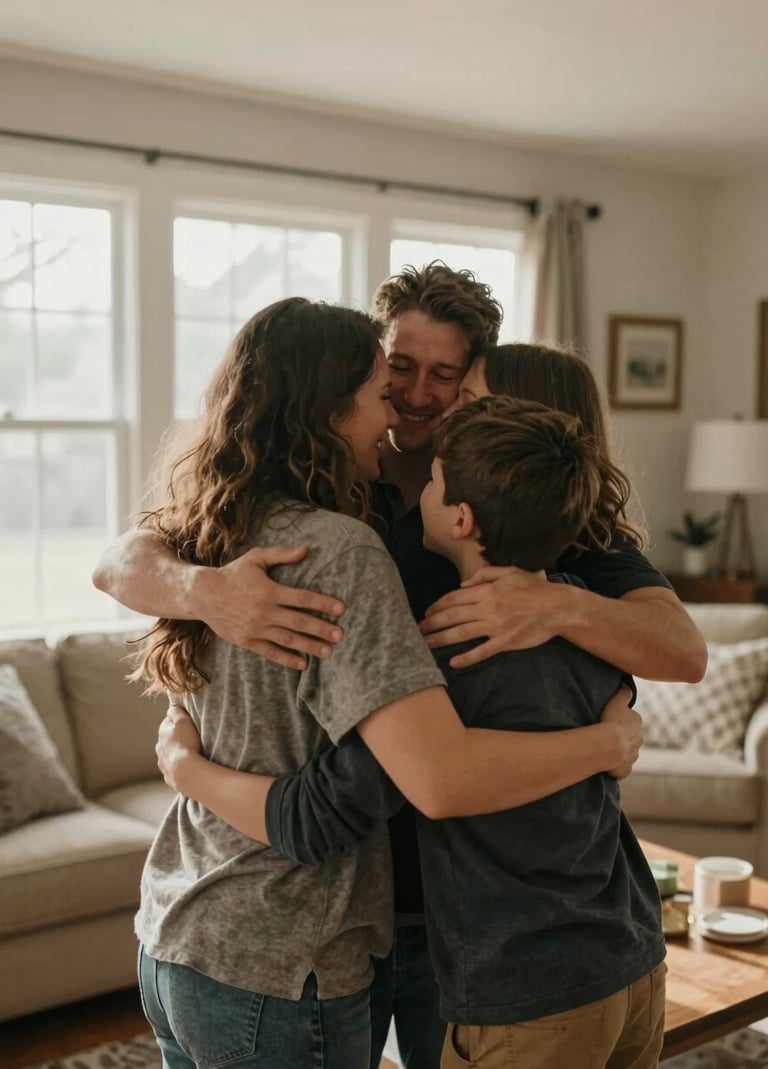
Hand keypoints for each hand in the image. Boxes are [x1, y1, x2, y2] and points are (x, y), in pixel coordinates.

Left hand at [156, 703, 201, 791]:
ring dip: (178, 753)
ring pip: (170, 755)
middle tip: (193, 740)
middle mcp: (159, 748)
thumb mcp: (183, 721)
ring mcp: (163, 763)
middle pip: (170, 739)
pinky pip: (175, 769)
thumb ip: (176, 711)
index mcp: (162, 733)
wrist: (186, 772)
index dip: (181, 722)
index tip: (191, 724)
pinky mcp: (169, 776)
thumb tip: (172, 706)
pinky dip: (180, 767)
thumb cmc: (186, 744)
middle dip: (179, 738)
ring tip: (193, 755)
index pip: (170, 722)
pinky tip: (189, 767)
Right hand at [191, 545, 344, 668]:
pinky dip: (287, 659)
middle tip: (341, 635)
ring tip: (328, 651)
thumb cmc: (233, 574)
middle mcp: (264, 611)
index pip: (303, 598)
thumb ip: (280, 554)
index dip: (323, 604)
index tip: (341, 609)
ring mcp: (256, 628)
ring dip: (309, 646)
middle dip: (322, 629)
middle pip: (299, 622)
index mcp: (269, 591)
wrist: (203, 595)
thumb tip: (305, 550)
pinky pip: (271, 652)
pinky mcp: (247, 641)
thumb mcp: (255, 558)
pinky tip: (303, 663)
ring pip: (288, 639)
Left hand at [419, 566, 553, 667]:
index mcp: (487, 591)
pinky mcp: (505, 642)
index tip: (426, 612)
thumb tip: (462, 584)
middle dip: (432, 623)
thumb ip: (484, 575)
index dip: (437, 605)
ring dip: (441, 639)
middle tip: (417, 630)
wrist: (558, 607)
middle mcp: (487, 608)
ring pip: (461, 633)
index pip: (454, 598)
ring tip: (425, 644)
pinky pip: (482, 651)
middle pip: (452, 616)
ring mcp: (496, 626)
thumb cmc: (535, 588)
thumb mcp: (510, 572)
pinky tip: (453, 662)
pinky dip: (466, 657)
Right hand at [600, 687, 642, 778]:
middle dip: (622, 737)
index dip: (621, 721)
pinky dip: (616, 767)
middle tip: (606, 736)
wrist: (609, 746)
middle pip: (631, 738)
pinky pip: (621, 768)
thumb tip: (627, 685)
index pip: (631, 720)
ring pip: (627, 753)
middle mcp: (638, 740)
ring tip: (605, 750)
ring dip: (619, 752)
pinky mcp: (626, 769)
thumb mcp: (616, 701)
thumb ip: (623, 693)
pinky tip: (607, 764)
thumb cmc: (611, 722)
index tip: (610, 721)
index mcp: (637, 723)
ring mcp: (633, 756)